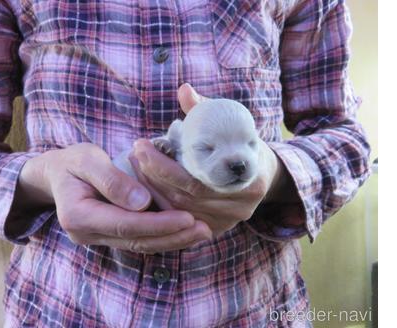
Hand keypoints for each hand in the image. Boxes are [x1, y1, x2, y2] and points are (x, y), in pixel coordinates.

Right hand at [13, 143, 211, 252]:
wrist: (57, 174)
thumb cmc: (72, 161)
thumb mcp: (86, 159)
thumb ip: (111, 179)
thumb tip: (141, 202)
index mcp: (78, 216)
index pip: (125, 224)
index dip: (158, 223)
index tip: (187, 218)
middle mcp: (87, 234)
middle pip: (136, 240)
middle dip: (172, 236)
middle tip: (204, 229)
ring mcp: (97, 238)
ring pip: (139, 244)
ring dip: (172, 240)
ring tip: (201, 232)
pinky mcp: (109, 236)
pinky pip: (138, 240)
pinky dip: (162, 236)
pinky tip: (184, 231)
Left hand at [129, 84, 288, 236]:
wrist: (263, 172)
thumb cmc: (240, 141)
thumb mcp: (228, 122)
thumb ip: (204, 108)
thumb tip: (183, 89)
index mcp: (248, 182)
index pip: (193, 181)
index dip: (161, 166)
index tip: (140, 145)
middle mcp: (239, 208)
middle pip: (182, 199)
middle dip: (151, 176)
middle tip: (133, 153)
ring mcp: (227, 222)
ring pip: (178, 212)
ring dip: (151, 190)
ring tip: (134, 166)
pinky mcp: (215, 229)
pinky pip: (180, 220)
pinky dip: (160, 203)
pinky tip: (144, 186)